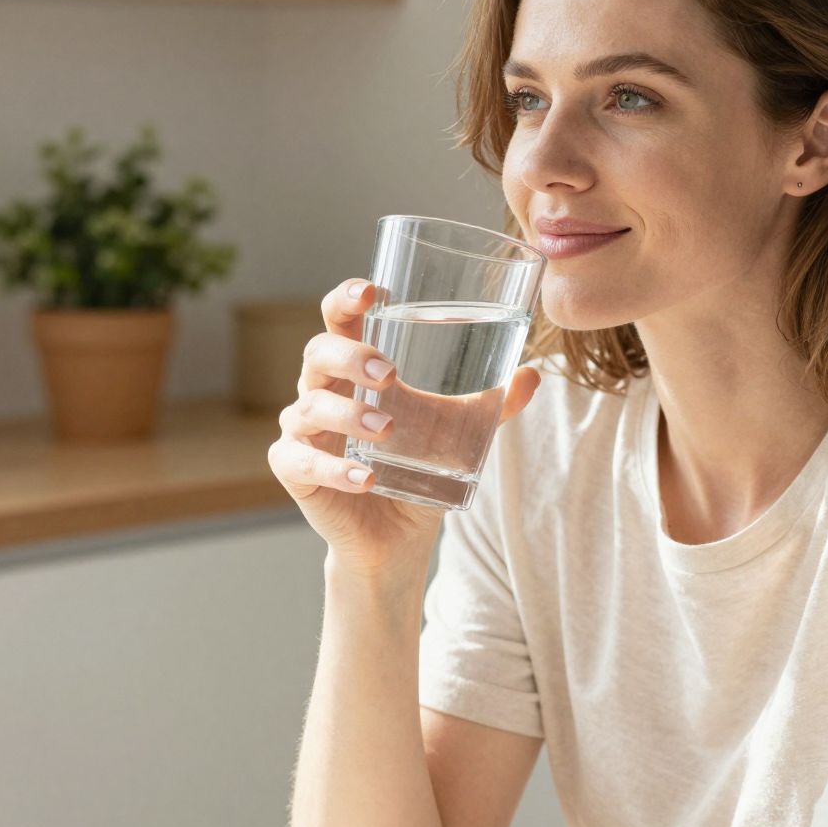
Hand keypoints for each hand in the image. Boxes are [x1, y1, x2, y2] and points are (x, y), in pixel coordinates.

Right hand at [267, 277, 541, 577]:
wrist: (395, 535)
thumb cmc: (415, 466)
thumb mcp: (457, 433)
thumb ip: (492, 406)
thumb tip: (533, 375)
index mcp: (353, 370)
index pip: (339, 320)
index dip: (345, 299)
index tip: (371, 291)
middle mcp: (322, 392)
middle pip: (317, 353)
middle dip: (350, 356)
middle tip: (390, 374)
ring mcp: (304, 431)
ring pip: (310, 408)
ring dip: (347, 415)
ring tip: (385, 429)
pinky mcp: (295, 471)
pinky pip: (303, 463)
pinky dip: (335, 470)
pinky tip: (365, 479)